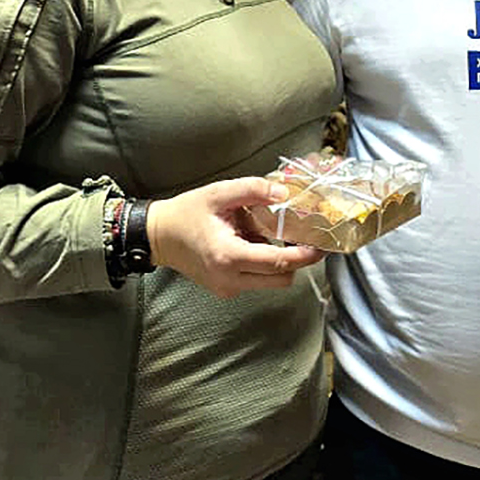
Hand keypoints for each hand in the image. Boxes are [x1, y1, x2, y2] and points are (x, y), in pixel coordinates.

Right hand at [147, 177, 325, 298]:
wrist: (159, 237)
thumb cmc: (186, 214)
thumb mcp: (219, 193)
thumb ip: (253, 190)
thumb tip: (283, 193)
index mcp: (229, 255)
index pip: (277, 262)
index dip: (303, 256)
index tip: (320, 246)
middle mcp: (230, 278)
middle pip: (281, 279)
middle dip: (296, 261)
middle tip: (303, 239)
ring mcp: (227, 288)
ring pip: (271, 283)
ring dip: (279, 263)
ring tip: (267, 237)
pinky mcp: (226, 289)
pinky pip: (256, 281)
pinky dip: (263, 266)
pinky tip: (251, 244)